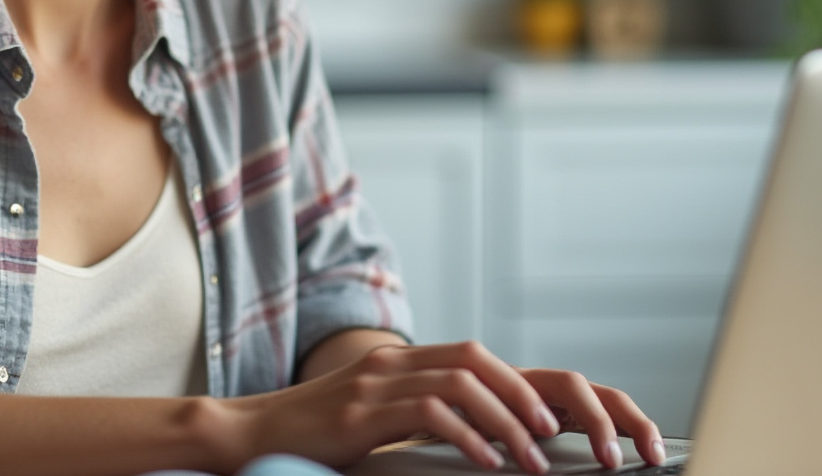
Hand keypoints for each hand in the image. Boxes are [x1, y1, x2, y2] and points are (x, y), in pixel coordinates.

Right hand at [228, 341, 662, 473]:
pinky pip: (428, 412)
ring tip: (534, 458)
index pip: (484, 359)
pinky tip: (486, 462)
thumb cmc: (321, 435)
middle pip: (483, 360)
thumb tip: (490, 437)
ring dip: (507, 421)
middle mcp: (399, 361)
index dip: (530, 383)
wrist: (254, 433)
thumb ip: (429, 415)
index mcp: (409, 363)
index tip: (567, 420)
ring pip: (463, 382)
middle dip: (532, 395)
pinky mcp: (362, 408)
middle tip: (567, 436)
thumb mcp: (382, 418)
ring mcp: (379, 380)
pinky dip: (466, 436)